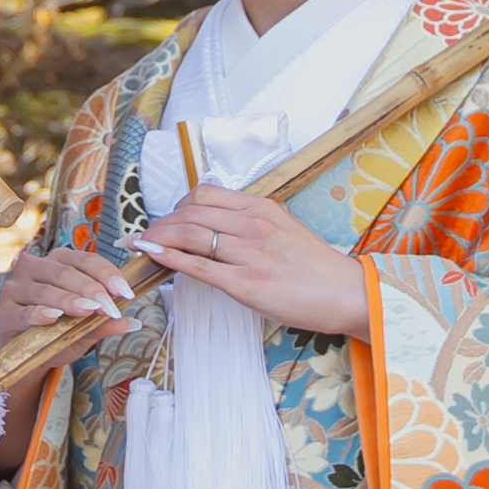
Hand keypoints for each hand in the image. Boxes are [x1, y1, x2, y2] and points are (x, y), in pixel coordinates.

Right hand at [0, 244, 134, 358]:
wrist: (22, 356)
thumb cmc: (54, 334)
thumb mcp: (83, 331)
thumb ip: (103, 324)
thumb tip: (132, 322)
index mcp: (59, 263)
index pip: (86, 260)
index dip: (107, 274)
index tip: (126, 293)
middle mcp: (36, 268)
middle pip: (66, 272)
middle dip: (91, 289)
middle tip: (110, 307)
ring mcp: (18, 287)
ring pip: (46, 290)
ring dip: (69, 300)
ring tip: (88, 311)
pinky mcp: (6, 310)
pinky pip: (25, 310)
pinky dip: (40, 313)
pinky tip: (53, 317)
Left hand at [136, 184, 371, 339]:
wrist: (345, 293)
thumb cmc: (316, 267)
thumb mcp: (284, 228)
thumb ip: (251, 222)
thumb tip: (217, 225)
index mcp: (262, 208)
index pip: (206, 194)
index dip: (178, 205)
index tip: (168, 217)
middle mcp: (253, 225)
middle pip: (191, 213)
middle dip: (162, 222)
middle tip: (149, 234)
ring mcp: (249, 254)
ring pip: (190, 235)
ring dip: (159, 238)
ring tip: (143, 245)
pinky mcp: (246, 284)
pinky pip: (199, 267)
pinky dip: (170, 259)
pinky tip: (154, 257)